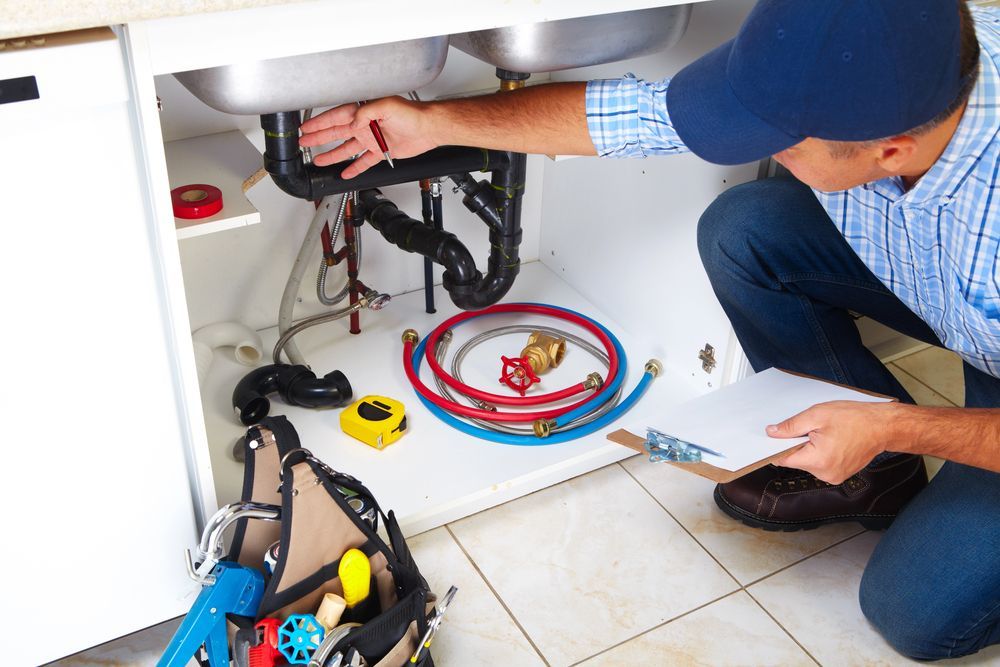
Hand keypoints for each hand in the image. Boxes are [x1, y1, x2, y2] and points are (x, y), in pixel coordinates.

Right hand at [299, 96, 437, 177]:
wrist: (428, 128)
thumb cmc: (412, 114)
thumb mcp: (386, 106)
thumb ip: (366, 113)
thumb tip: (353, 123)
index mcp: (363, 112)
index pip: (336, 118)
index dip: (320, 123)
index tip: (307, 127)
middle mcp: (365, 125)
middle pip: (336, 133)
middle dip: (319, 137)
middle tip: (304, 142)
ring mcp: (372, 139)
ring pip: (347, 149)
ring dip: (333, 154)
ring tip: (319, 160)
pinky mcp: (381, 151)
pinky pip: (364, 161)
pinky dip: (355, 167)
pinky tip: (346, 173)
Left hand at [769, 400, 901, 483]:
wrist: (883, 427)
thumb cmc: (855, 419)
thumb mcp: (817, 415)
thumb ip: (791, 426)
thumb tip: (772, 433)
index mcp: (818, 460)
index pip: (783, 459)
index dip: (776, 447)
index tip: (775, 438)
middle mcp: (825, 473)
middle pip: (796, 460)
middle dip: (797, 444)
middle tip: (810, 429)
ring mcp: (833, 476)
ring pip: (808, 462)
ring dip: (809, 449)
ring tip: (825, 434)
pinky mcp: (839, 475)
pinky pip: (820, 464)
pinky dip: (820, 453)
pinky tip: (831, 441)